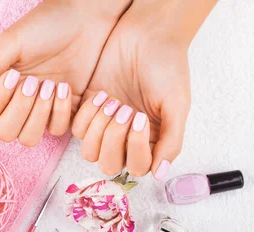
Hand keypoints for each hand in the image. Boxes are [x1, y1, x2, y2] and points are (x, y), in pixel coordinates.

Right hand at [0, 0, 129, 145]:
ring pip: (28, 138)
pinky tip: (65, 86)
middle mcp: (16, 103)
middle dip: (18, 110)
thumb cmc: (45, 25)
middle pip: (5, 133)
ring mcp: (40, 110)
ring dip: (38, 116)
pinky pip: (56, 130)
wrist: (86, 18)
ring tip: (50, 86)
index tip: (13, 75)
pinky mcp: (64, 111)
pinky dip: (60, 112)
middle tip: (33, 83)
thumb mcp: (11, 42)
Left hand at [72, 0, 215, 178]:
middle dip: (114, 139)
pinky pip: (76, 129)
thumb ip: (171, 141)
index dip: (135, 149)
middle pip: (109, 164)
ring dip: (99, 128)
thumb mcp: (176, 104)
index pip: (138, 167)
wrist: (145, 35)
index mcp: (151, 141)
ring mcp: (105, 127)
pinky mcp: (87, 112)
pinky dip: (87, 114)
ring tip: (112, 100)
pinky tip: (101, 93)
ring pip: (89, 152)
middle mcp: (126, 139)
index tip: (141, 118)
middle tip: (125, 108)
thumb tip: (160, 174)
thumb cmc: (166, 67)